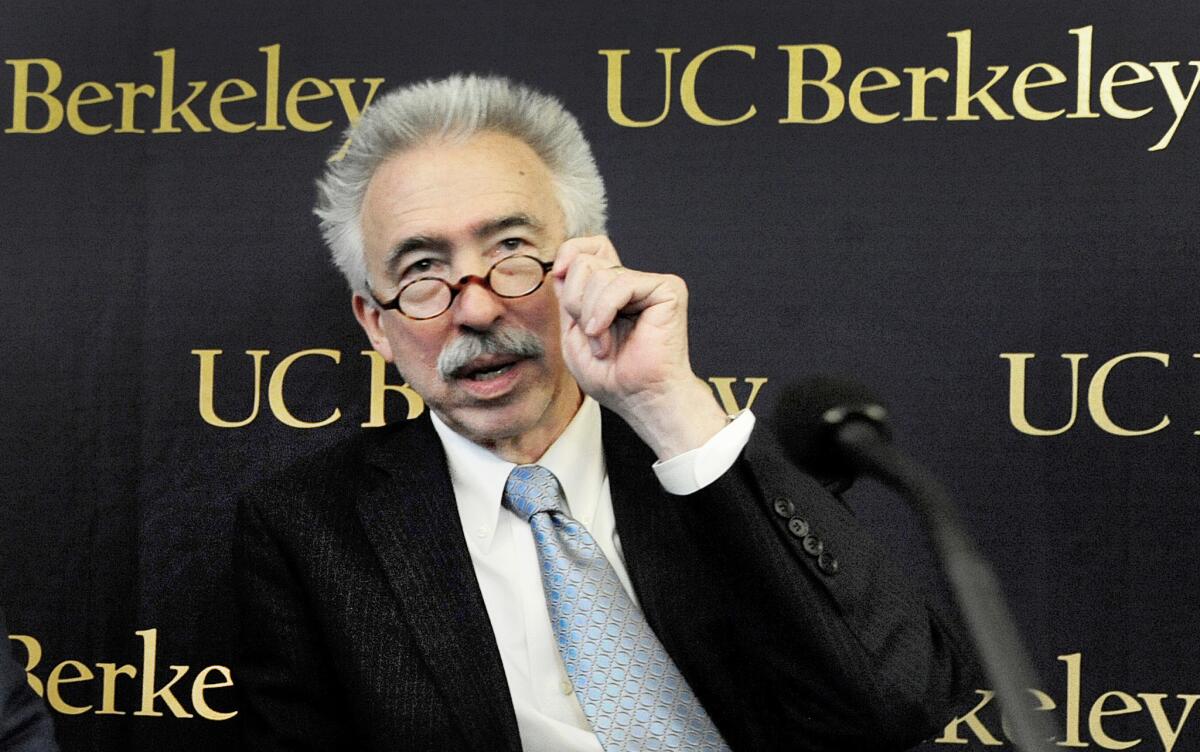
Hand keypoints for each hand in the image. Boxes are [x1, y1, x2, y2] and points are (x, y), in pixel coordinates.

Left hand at [551, 236, 726, 458]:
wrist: (640, 398)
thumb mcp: (572, 333)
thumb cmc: (611, 376)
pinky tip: (605, 335)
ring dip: (590, 315)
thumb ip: (567, 296)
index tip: (559, 273)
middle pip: (586, 261)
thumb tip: (563, 263)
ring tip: (602, 343)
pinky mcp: (667, 289)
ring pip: (599, 274)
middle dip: (575, 301)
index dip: (570, 253)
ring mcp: (650, 284)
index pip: (588, 248)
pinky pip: (620, 283)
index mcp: (610, 291)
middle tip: (590, 333)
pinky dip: (604, 311)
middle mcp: (631, 283)